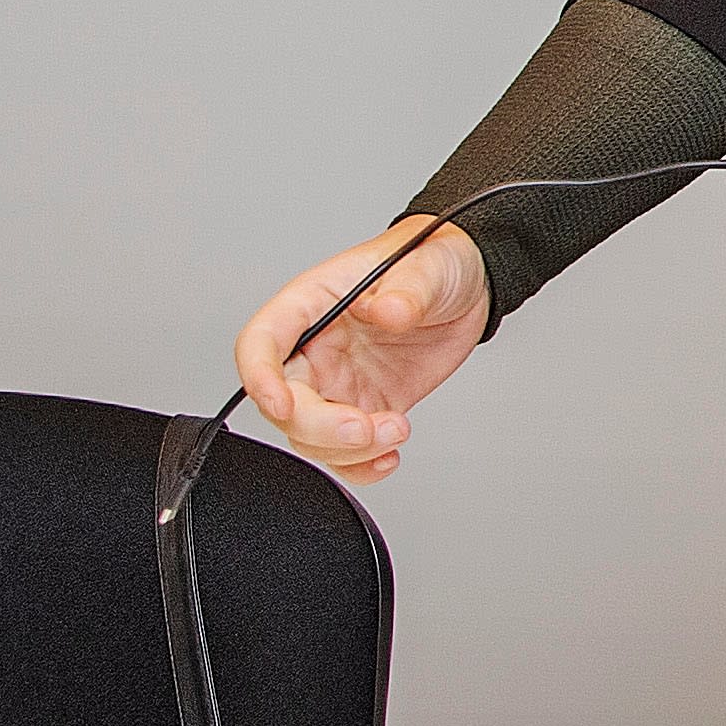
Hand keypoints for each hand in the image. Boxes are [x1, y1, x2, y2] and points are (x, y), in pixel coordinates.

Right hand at [233, 215, 491, 482]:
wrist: (466, 284)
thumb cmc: (429, 259)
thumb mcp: (426, 265)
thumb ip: (406, 290)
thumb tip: (389, 311)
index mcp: (310, 304)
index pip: (261, 341)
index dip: (259, 376)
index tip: (281, 403)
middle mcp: (314, 348)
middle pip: (283, 401)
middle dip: (319, 426)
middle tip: (366, 427)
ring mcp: (336, 381)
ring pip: (310, 434)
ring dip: (348, 449)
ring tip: (396, 430)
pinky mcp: (364, 406)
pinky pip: (345, 450)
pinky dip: (360, 465)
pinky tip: (386, 457)